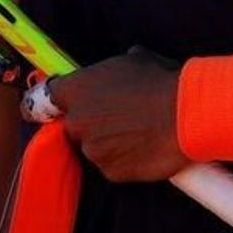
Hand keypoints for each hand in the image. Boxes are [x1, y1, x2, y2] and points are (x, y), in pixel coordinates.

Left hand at [48, 47, 186, 181]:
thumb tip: (122, 68)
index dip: (56, 101)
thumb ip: (115, 70)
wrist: (187, 115)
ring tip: (140, 132)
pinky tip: (146, 147)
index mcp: (77, 89)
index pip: (45, 97)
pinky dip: (125, 159)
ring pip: (95, 147)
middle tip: (120, 117)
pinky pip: (113, 165)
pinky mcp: (110, 172)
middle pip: (74, 125)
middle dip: (92, 122)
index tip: (61, 105)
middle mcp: (77, 121)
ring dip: (111, 142)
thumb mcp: (136, 60)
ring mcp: (92, 150)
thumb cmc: (161, 81)